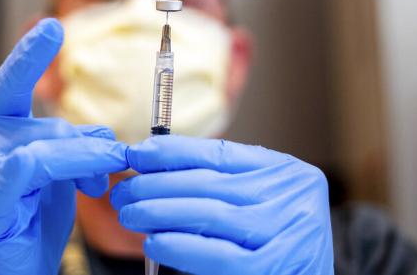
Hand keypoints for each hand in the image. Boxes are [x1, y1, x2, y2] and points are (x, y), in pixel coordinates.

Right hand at [0, 19, 128, 274]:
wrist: (8, 272)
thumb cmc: (32, 218)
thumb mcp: (61, 173)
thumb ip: (77, 146)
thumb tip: (109, 139)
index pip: (12, 83)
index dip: (30, 55)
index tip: (52, 26)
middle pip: (52, 124)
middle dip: (91, 146)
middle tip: (113, 166)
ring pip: (45, 147)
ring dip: (85, 161)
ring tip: (103, 183)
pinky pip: (19, 175)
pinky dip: (43, 166)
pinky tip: (63, 175)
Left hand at [111, 136, 332, 274]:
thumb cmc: (276, 249)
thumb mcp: (259, 206)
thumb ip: (222, 189)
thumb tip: (155, 171)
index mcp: (287, 173)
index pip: (220, 153)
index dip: (173, 152)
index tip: (137, 153)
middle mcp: (293, 195)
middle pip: (209, 182)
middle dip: (156, 184)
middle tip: (123, 192)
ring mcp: (288, 231)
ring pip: (209, 214)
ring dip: (159, 212)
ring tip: (130, 215)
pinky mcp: (275, 267)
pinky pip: (218, 255)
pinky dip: (180, 247)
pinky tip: (154, 242)